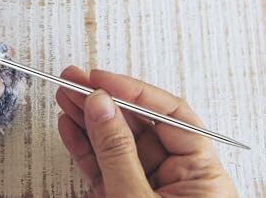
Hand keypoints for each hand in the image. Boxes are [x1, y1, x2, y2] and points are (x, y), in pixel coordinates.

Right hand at [56, 67, 236, 197]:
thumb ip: (119, 153)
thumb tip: (101, 105)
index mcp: (201, 174)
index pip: (169, 115)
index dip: (133, 91)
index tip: (101, 79)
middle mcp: (175, 176)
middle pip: (137, 124)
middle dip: (102, 99)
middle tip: (74, 78)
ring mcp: (145, 187)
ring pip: (114, 142)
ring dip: (87, 117)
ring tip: (64, 94)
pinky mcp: (121, 197)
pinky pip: (102, 165)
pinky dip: (83, 145)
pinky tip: (69, 124)